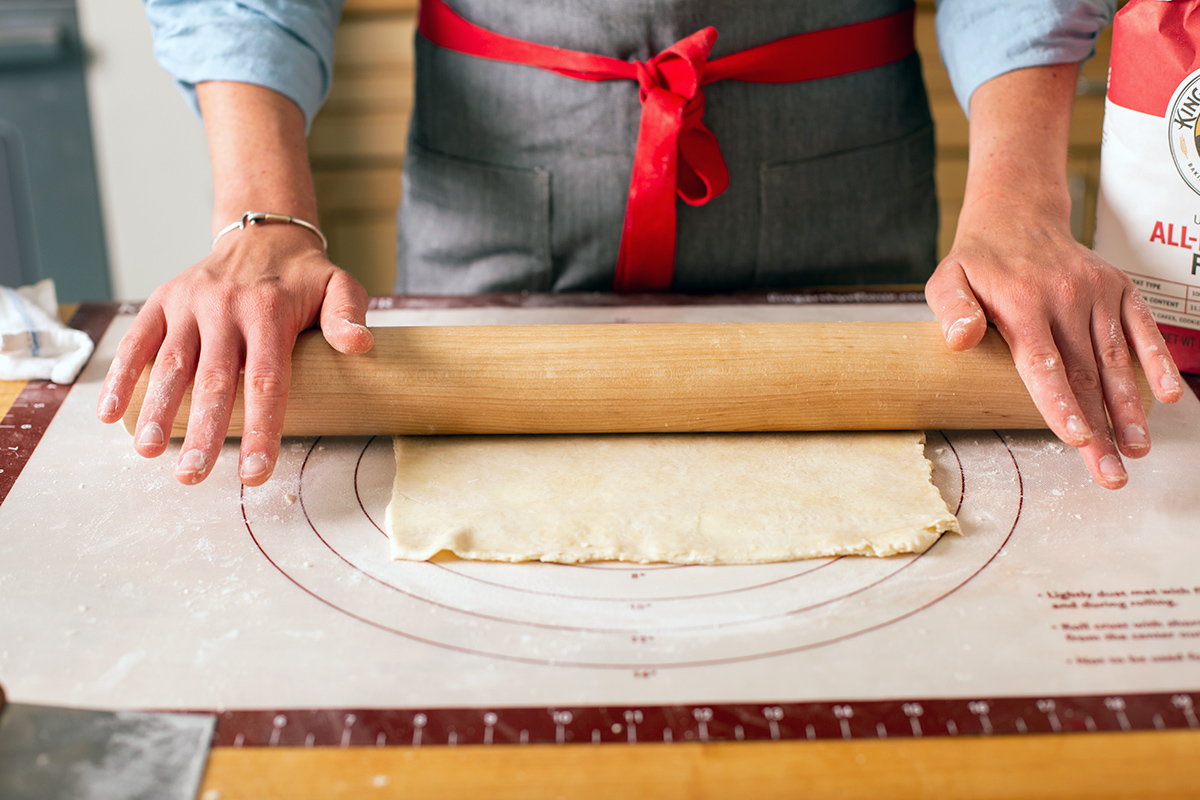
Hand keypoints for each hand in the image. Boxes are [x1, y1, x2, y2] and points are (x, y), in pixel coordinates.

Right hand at [96, 224, 372, 484]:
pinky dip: (122, 375)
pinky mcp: (163, 301)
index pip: (268, 380)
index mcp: (269, 311)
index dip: (261, 429)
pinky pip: (138, 340)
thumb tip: (360, 345)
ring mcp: (190, 303)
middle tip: (193, 476)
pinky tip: (112, 413)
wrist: (263, 233)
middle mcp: (226, 306)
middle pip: (214, 378)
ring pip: (172, 362)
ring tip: (149, 451)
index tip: (255, 473)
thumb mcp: (340, 286)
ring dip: (157, 408)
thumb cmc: (305, 277)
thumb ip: (348, 314)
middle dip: (202, 430)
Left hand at [926, 202, 1183, 488]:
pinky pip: (1141, 328)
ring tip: (1135, 450)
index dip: (1060, 402)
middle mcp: (1065, 297)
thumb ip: (952, 309)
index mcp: (1022, 302)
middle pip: (1084, 373)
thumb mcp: (947, 279)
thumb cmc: (978, 263)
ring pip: (1116, 359)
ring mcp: (1096, 292)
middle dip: (1100, 428)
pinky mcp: (1119, 288)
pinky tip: (1165, 396)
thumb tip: (959, 340)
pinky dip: (1156, 361)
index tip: (1076, 436)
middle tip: (1110, 474)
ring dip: (1128, 408)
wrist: (1017, 217)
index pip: (1043, 362)